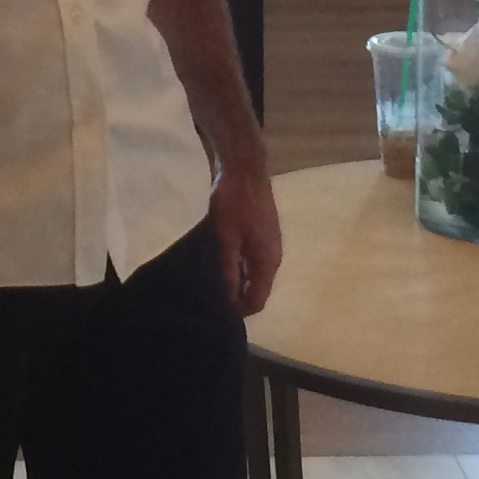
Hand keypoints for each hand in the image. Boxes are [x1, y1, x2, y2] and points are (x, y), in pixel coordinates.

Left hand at [210, 156, 283, 316]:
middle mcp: (272, 257)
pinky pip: (248, 260)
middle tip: (207, 298)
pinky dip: (235, 266)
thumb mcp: (226, 238)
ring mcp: (267, 244)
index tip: (215, 312)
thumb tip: (227, 300)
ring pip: (251, 274)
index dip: (238, 311)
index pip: (258, 300)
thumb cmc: (235, 202)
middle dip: (235, 297)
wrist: (244, 166)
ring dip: (234, 281)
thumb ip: (228, 270)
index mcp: (268, 261)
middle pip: (256, 289)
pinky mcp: (259, 233)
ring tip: (207, 281)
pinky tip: (215, 262)